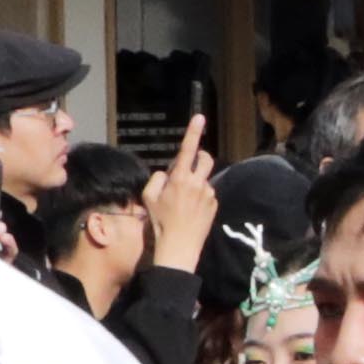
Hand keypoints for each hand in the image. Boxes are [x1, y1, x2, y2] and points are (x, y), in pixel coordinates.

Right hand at [144, 114, 218, 273]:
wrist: (179, 246)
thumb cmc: (160, 222)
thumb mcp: (148, 197)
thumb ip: (157, 179)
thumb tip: (167, 173)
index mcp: (180, 179)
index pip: (188, 149)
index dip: (193, 131)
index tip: (200, 117)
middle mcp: (198, 183)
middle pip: (205, 158)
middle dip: (199, 156)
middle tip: (190, 163)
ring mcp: (209, 194)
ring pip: (204, 178)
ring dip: (196, 182)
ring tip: (183, 200)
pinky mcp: (215, 205)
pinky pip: (207, 193)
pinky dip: (200, 196)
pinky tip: (191, 210)